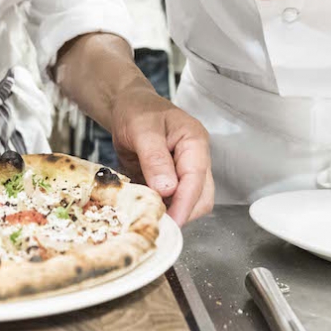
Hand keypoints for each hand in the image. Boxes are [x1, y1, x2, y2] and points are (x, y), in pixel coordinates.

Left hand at [107, 83, 213, 224]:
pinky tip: (146, 210)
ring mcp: (186, 170)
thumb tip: (167, 190)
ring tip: (149, 217)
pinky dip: (163, 209)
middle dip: (182, 213)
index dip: (185, 204)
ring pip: (191, 202)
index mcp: (194, 142)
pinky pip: (174, 201)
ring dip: (172, 213)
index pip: (196, 179)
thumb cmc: (137, 111)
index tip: (171, 222)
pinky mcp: (174, 180)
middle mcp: (196, 158)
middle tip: (156, 224)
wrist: (128, 106)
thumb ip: (155, 159)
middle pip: (201, 197)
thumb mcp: (142, 130)